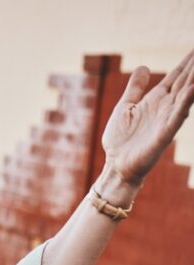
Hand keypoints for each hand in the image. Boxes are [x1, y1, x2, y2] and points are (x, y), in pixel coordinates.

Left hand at [100, 49, 193, 202]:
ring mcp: (167, 119)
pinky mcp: (164, 133)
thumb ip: (135, 88)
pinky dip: (186, 103)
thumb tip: (144, 66)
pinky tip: (192, 90)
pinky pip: (177, 116)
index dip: (187, 62)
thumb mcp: (125, 107)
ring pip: (186, 95)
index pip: (176, 76)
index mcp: (156, 99)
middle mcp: (165, 106)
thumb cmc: (119, 139)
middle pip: (186, 81)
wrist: (116, 165)